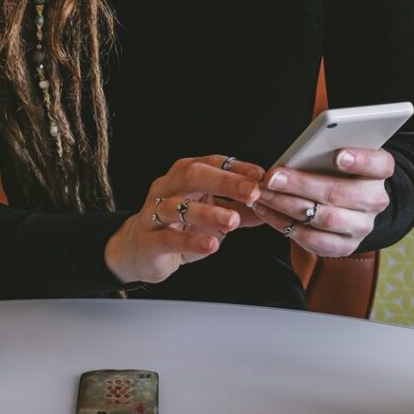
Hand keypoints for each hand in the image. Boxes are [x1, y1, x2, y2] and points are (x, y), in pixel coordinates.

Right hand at [105, 155, 263, 283]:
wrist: (139, 250)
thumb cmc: (177, 226)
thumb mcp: (212, 215)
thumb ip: (241, 210)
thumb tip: (275, 205)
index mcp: (184, 175)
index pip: (212, 163)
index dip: (237, 168)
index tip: (262, 176)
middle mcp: (167, 188)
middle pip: (193, 175)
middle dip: (225, 182)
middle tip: (252, 192)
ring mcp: (154, 213)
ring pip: (177, 206)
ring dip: (208, 212)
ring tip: (232, 220)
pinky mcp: (148, 240)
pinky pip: (168, 238)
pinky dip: (190, 241)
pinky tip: (211, 245)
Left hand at [253, 148, 393, 256]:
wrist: (343, 203)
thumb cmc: (331, 168)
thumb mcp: (333, 152)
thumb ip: (324, 147)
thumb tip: (303, 144)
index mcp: (379, 171)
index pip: (379, 164)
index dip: (360, 161)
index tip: (338, 156)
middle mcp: (375, 200)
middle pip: (341, 193)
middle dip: (301, 185)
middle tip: (272, 177)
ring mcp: (361, 226)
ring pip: (325, 219)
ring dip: (287, 205)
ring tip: (262, 193)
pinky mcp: (344, 246)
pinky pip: (313, 240)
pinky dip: (284, 224)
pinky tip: (266, 210)